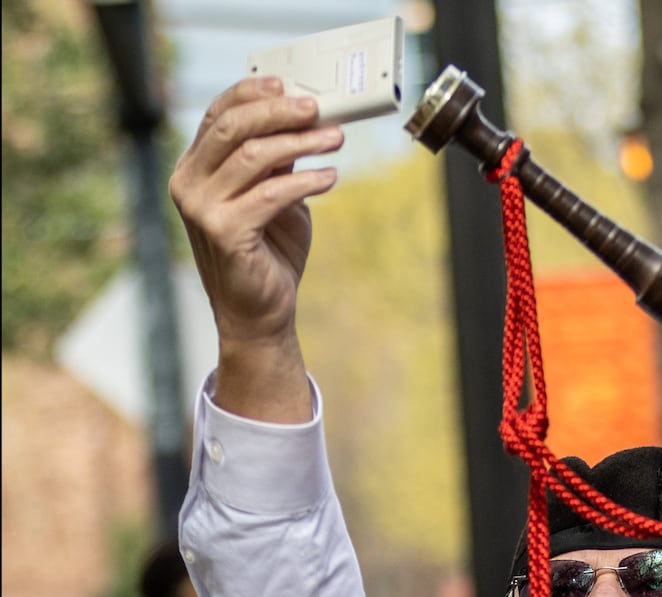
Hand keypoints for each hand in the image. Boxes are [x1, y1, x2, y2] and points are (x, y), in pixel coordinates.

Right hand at [167, 77, 342, 421]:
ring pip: (254, 155)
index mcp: (195, 168)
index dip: (251, 93)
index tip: (288, 83)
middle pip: (232, 127)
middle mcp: (189, 183)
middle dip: (279, 112)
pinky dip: (306, 181)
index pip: (217, 114)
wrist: (261, 311)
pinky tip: (331, 177)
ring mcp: (201, 208)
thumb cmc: (268, 251)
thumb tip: (304, 116)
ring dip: (302, 143)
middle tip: (318, 108)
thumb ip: (278, 161)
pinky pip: (271, 193)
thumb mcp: (273, 194)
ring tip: (336, 140)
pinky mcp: (225, 232)